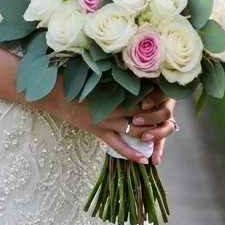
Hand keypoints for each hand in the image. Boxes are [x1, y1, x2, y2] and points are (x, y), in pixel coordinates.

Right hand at [45, 83, 175, 164]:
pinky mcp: (99, 132)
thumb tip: (129, 64)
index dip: (158, 94)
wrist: (54, 93)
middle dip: (159, 116)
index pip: (144, 93)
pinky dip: (133, 153)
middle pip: (145, 114)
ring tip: (161, 134)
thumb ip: (114, 71)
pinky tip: (145, 159)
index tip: (167, 91)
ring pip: (137, 131)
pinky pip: (120, 146)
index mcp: (115, 89)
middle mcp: (115, 106)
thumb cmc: (73, 76)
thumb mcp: (96, 70)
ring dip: (151, 134)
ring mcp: (108, 122)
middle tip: (169, 114)